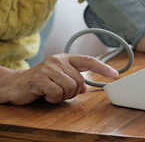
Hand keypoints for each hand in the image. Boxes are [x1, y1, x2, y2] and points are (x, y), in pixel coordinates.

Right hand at [2, 54, 118, 104]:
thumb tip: (85, 89)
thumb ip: (73, 80)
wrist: (14, 84)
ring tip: (51, 93)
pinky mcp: (40, 79)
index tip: (115, 75)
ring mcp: (49, 68)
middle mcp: (58, 60)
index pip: (88, 60)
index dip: (103, 67)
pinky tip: (45, 95)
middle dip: (73, 92)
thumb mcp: (58, 78)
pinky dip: (54, 99)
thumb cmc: (40, 82)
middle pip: (80, 81)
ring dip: (62, 96)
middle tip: (59, 92)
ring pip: (71, 88)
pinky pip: (58, 93)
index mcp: (65, 58)